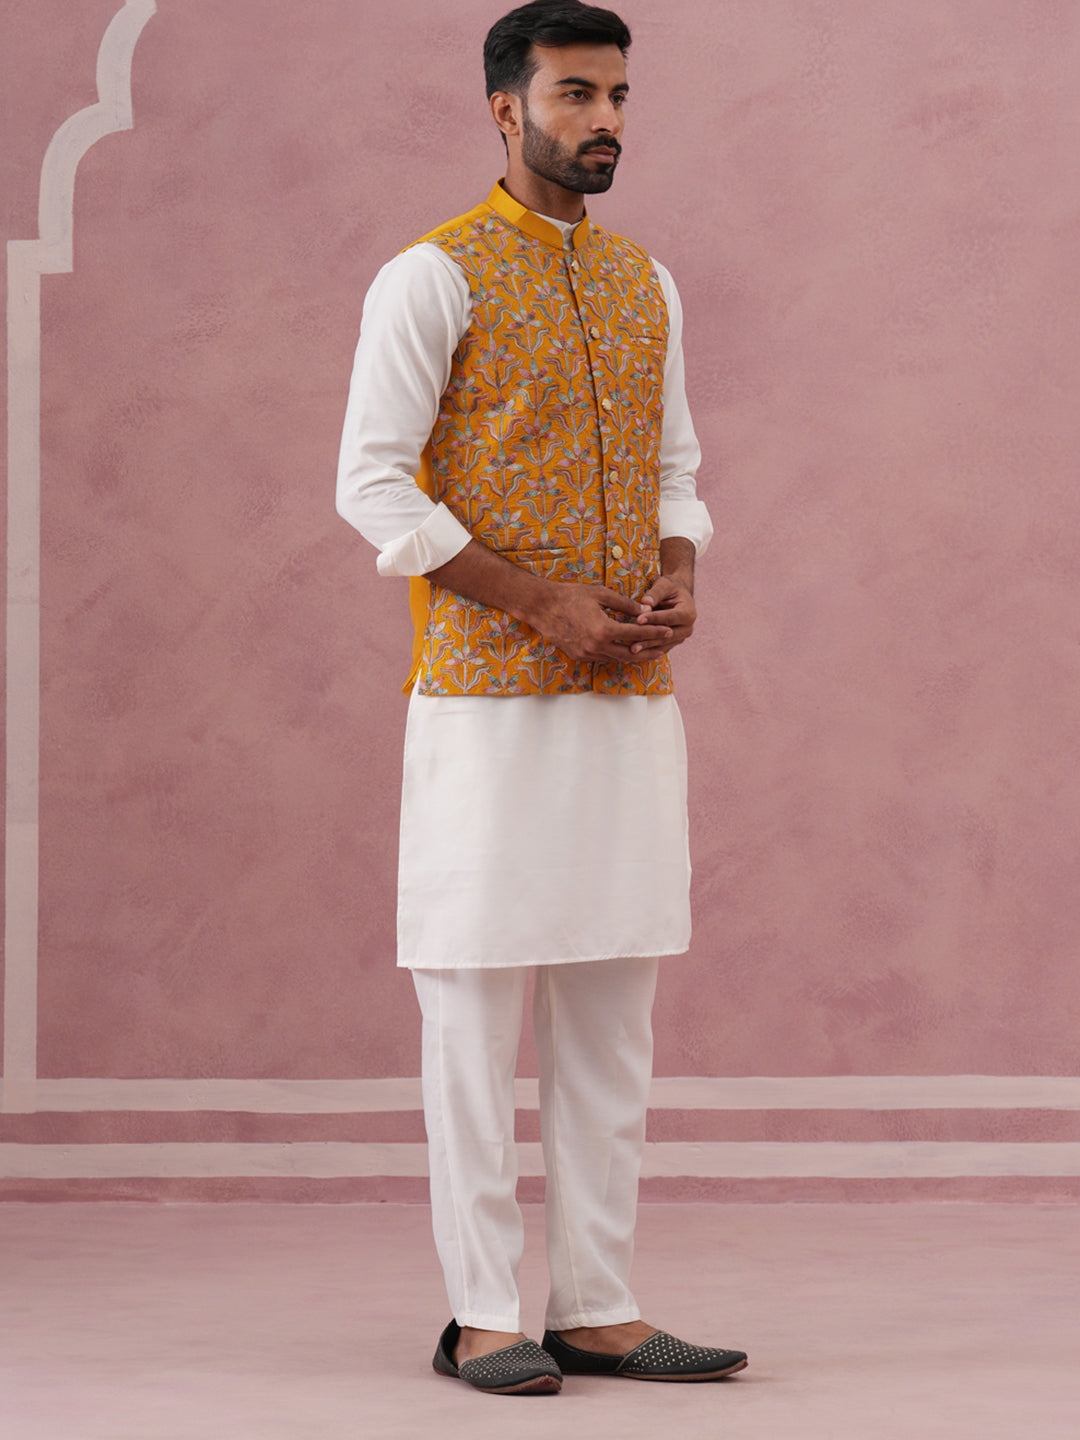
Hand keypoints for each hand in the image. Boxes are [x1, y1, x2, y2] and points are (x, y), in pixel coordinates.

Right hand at [533, 582, 673, 662]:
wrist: (542, 606)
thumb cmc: (571, 596)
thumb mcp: (601, 594)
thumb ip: (624, 604)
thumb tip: (645, 611)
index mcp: (604, 630)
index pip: (637, 634)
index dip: (655, 632)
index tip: (667, 631)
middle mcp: (596, 646)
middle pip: (630, 654)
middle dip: (649, 651)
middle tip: (663, 648)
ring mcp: (586, 654)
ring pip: (616, 659)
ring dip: (632, 655)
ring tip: (647, 650)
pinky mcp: (578, 656)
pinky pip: (602, 658)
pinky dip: (615, 654)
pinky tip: (623, 649)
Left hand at [631, 574, 695, 652]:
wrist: (677, 595)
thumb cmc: (670, 587)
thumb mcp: (664, 585)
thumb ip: (656, 593)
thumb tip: (646, 603)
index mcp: (689, 613)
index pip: (670, 617)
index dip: (654, 619)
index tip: (639, 619)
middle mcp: (688, 628)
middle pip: (667, 635)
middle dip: (649, 638)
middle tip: (633, 641)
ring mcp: (681, 637)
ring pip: (663, 644)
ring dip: (648, 648)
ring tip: (632, 649)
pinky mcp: (673, 643)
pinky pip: (660, 649)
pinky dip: (648, 651)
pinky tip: (635, 653)